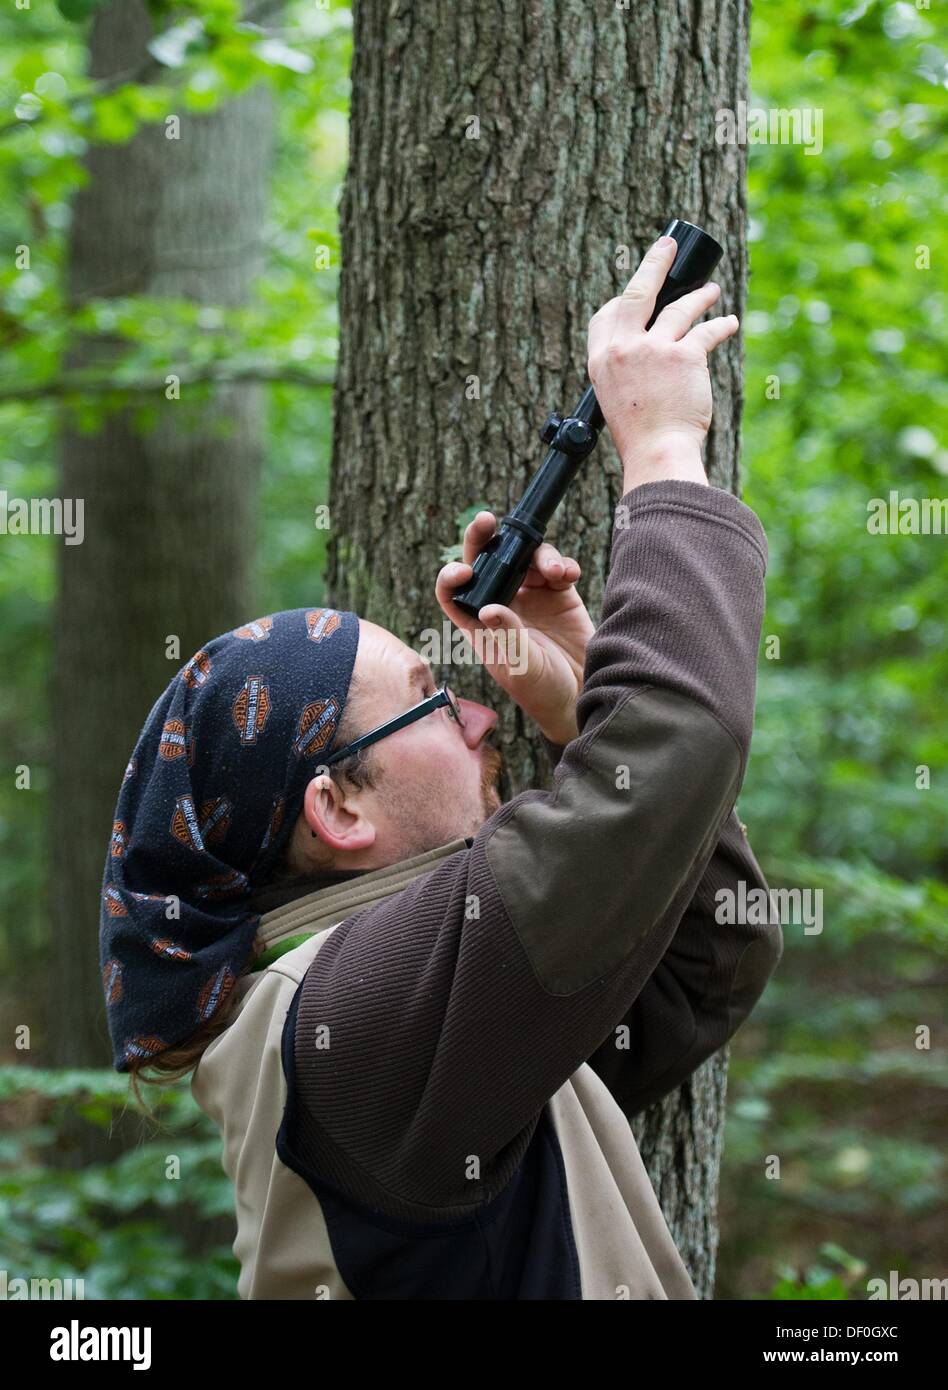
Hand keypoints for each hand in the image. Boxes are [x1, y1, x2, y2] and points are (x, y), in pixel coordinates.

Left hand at [436, 512, 594, 745]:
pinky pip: (555, 566)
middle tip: (486, 520)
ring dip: (538, 555)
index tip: (464, 571)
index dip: (452, 577)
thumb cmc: (542, 691)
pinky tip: (570, 573)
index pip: (453, 593)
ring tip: (556, 572)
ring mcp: (530, 596)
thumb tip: (490, 608)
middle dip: (483, 538)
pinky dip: (562, 563)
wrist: (581, 696)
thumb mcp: (521, 668)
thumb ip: (507, 635)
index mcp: (479, 625)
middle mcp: (500, 604)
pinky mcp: (559, 593)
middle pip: (484, 561)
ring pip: (523, 557)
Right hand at [587, 235, 738, 491]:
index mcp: (601, 362)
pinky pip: (705, 331)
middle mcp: (623, 350)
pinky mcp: (683, 356)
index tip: (640, 293)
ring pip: (679, 308)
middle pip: (638, 292)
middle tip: (667, 245)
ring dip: (699, 297)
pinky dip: (721, 326)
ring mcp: (652, 350)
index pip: (606, 316)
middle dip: (655, 263)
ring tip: (712, 292)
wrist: (657, 452)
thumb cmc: (641, 435)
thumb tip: (651, 345)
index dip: (622, 301)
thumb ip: (628, 369)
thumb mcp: (618, 398)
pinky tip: (729, 323)